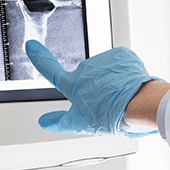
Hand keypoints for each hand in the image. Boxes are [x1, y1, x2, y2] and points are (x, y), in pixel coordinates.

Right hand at [24, 40, 163, 135]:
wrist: (138, 103)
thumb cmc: (109, 114)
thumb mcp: (79, 123)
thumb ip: (59, 121)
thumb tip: (45, 122)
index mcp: (73, 84)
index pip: (50, 70)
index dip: (39, 58)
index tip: (31, 45)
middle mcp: (85, 69)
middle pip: (85, 77)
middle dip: (93, 86)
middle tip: (104, 103)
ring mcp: (103, 60)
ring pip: (104, 71)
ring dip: (109, 81)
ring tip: (119, 97)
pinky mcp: (121, 55)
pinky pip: (119, 64)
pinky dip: (123, 73)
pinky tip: (128, 86)